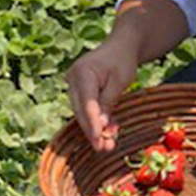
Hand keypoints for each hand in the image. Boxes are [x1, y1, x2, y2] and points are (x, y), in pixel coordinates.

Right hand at [66, 37, 138, 151]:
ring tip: (107, 145)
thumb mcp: (120, 81)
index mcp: (83, 72)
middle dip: (92, 131)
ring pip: (81, 112)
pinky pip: (84, 109)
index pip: (87, 103)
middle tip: (104, 148)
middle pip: (80, 111)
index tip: (99, 140)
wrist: (120, 46)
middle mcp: (72, 79)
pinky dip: (94, 121)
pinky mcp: (77, 91)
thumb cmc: (123, 61)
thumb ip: (109, 102)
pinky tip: (106, 133)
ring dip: (93, 129)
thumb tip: (101, 126)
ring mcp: (72, 85)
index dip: (92, 124)